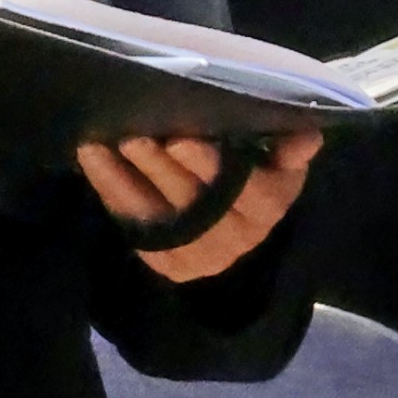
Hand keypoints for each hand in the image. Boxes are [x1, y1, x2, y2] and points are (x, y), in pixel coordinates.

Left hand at [82, 129, 312, 282]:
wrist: (234, 223)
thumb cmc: (256, 173)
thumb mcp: (278, 159)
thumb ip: (288, 147)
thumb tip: (306, 135)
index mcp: (270, 204)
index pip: (242, 188)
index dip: (209, 166)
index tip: (180, 138)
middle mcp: (236, 236)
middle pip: (194, 200)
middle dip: (160, 166)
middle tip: (131, 135)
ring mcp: (199, 253)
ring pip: (159, 216)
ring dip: (124, 178)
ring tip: (100, 143)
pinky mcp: (168, 262)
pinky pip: (134, 226)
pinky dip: (110, 189)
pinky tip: (91, 157)